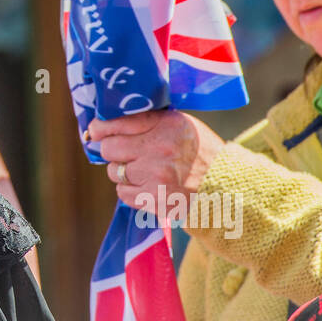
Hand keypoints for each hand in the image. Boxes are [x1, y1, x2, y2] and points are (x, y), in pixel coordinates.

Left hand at [87, 110, 225, 217]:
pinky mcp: (153, 199)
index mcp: (166, 125)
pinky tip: (147, 185)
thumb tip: (107, 125)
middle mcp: (159, 149)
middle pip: (109, 149)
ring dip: (122, 171)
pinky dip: (130, 190)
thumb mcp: (179, 125)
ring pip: (113, 172)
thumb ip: (148, 121)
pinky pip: (122, 193)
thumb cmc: (199, 151)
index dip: (101, 128)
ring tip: (143, 170)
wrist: (226, 187)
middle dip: (112, 151)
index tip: (95, 131)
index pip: (119, 123)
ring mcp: (155, 176)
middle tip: (125, 152)